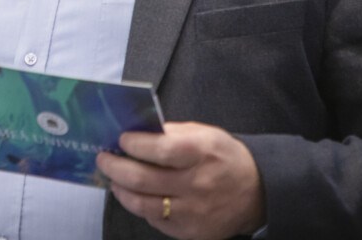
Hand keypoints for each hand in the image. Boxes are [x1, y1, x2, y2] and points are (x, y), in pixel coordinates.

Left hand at [96, 121, 263, 239]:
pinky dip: (141, 207)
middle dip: (115, 167)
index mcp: (202, 154)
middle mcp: (197, 185)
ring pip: (143, 205)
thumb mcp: (205, 134)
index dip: (136, 144)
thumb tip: (136, 132)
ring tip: (114, 179)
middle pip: (143, 179)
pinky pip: (156, 220)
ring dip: (121, 190)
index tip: (121, 139)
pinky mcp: (191, 233)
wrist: (257, 192)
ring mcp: (193, 213)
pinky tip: (136, 196)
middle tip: (104, 159)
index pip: (161, 150)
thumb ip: (172, 132)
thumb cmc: (224, 157)